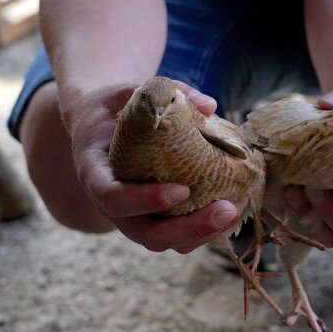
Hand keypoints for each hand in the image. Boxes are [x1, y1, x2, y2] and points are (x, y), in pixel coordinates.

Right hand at [61, 80, 245, 253]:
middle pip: (145, 233)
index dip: (145, 200)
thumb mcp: (130, 90)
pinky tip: (235, 206)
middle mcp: (111, 203)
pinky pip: (178, 235)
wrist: (101, 121)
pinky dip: (206, 227)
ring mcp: (132, 215)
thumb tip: (209, 105)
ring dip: (203, 233)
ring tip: (237, 207)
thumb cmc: (115, 105)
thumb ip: (164, 92)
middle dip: (188, 229)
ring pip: (164, 241)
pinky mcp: (152, 218)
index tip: (181, 190)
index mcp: (95, 172)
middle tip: (226, 209)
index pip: (112, 198)